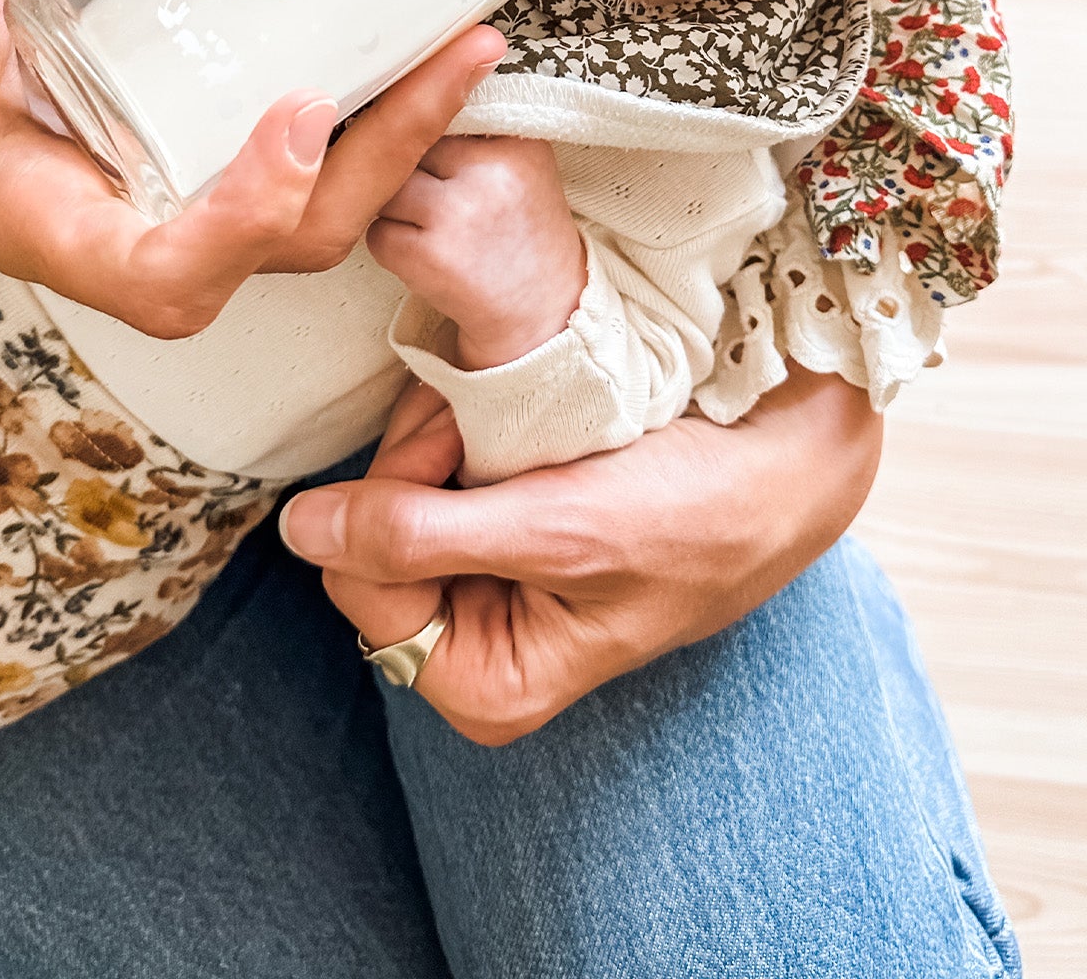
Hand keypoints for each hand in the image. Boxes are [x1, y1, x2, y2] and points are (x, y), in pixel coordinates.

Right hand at [0, 0, 505, 335]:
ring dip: (389, 137)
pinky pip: (281, 154)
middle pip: (272, 248)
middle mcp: (111, 226)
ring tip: (460, 41)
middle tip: (455, 55)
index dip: (249, 218)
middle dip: (380, 163)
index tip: (301, 114)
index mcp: (37, 211)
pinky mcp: (177, 156)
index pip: (165, 276)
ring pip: (298, 214)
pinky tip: (381, 11)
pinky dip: (348, 96)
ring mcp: (152, 199)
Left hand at [281, 364, 882, 743]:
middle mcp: (477, 644)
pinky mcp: (508, 528)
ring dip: (442, 429)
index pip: (362, 585)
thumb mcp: (559, 531)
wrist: (785, 462)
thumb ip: (420, 538)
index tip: (460, 437)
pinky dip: (465, 424)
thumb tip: (300, 532)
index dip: (393, 499)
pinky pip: (441, 472)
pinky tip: (514, 406)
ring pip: (400, 493)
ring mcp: (490, 582)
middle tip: (485, 405)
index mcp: (486, 684)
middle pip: (371, 538)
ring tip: (512, 402)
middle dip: (420, 458)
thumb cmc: (697, 516)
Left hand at [367, 135, 584, 367]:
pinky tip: (427, 259)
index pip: (440, 115)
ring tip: (432, 229)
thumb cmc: (524, 236)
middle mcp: (490, 173)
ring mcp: (458, 214)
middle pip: (409, 147)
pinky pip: (378, 233)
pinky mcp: (429, 257)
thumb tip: (408, 102)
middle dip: (411, 172)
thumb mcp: (524, 167)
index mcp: (517, 143)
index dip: (432, 141)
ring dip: (395, 209)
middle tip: (439, 202)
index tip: (445, 166)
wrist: (543, 317)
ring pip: (386, 187)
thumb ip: (476, 132)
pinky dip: (392, 247)